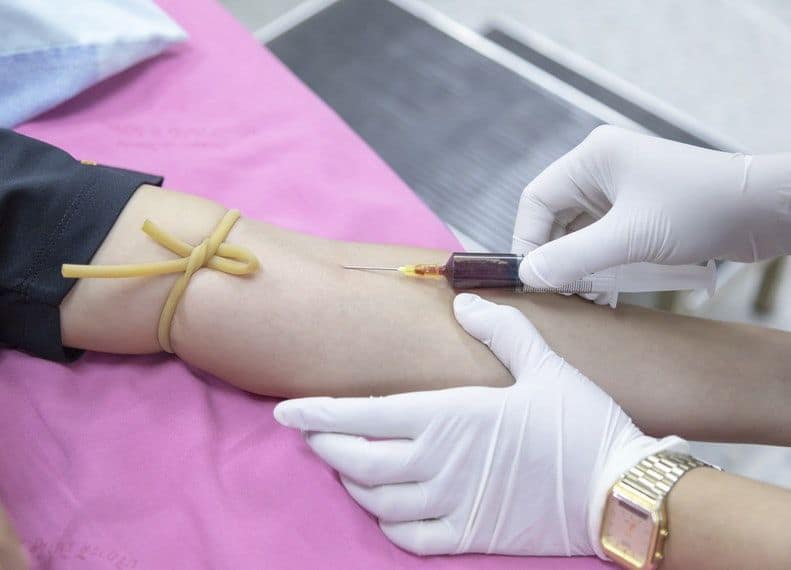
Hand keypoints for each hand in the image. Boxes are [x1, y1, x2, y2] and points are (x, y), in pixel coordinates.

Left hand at [274, 294, 683, 556]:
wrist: (618, 489)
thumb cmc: (580, 423)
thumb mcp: (545, 363)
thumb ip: (501, 327)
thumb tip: (464, 301)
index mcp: (449, 415)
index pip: (363, 414)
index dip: (318, 414)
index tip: (286, 412)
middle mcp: (437, 462)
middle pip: (355, 460)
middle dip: (325, 446)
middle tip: (311, 434)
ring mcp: (449, 503)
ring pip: (374, 500)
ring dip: (350, 483)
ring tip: (345, 466)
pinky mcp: (468, 536)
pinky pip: (407, 538)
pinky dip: (384, 523)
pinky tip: (383, 509)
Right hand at [513, 125, 790, 287]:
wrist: (765, 211)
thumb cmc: (700, 209)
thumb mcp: (630, 238)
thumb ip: (573, 258)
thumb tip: (527, 275)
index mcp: (593, 158)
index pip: (536, 199)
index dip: (527, 240)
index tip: (530, 277)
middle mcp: (603, 169)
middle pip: (556, 218)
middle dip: (557, 258)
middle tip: (561, 292)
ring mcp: (623, 190)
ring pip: (580, 232)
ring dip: (580, 265)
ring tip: (588, 295)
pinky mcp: (640, 210)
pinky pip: (604, 239)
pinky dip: (601, 264)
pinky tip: (607, 289)